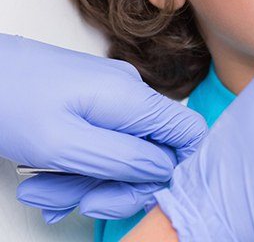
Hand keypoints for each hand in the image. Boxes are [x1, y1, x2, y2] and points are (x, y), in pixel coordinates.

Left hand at [0, 34, 206, 222]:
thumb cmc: (11, 99)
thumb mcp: (65, 144)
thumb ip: (123, 159)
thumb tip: (165, 170)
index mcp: (133, 99)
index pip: (190, 132)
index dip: (178, 170)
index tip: (142, 195)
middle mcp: (130, 95)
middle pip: (152, 153)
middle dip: (115, 187)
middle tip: (78, 203)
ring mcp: (112, 97)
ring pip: (121, 153)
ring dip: (86, 182)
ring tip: (43, 191)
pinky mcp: (94, 102)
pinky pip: (101, 142)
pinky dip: (77, 167)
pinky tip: (47, 178)